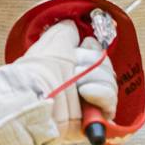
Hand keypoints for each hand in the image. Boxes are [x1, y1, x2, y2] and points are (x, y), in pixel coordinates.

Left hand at [0, 20, 118, 143]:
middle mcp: (77, 84)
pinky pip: (110, 103)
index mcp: (68, 67)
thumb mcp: (54, 41)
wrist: (35, 96)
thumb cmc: (40, 69)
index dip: (93, 49)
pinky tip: (86, 93)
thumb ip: (66, 30)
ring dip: (96, 79)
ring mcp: (85, 103)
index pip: (97, 54)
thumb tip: (72, 25)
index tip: (83, 46)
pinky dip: (102, 95)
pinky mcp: (93, 120)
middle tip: (76, 68)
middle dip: (94, 64)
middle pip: (106, 68)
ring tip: (78, 85)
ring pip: (110, 83)